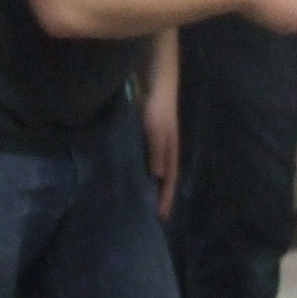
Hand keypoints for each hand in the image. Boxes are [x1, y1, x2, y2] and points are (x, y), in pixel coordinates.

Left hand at [142, 63, 178, 218]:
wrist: (154, 78)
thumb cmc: (158, 106)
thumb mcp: (157, 130)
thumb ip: (157, 152)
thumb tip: (157, 178)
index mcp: (170, 150)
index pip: (169, 180)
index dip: (166, 198)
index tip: (160, 218)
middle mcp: (163, 148)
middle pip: (161, 177)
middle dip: (156, 195)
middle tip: (147, 214)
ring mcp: (152, 139)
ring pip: (150, 167)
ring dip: (145, 182)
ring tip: (135, 197)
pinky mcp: (141, 130)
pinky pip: (139, 155)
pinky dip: (136, 166)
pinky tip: (126, 170)